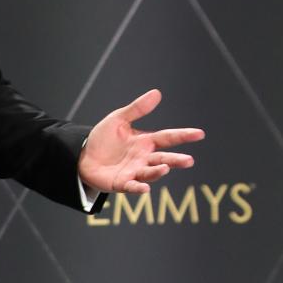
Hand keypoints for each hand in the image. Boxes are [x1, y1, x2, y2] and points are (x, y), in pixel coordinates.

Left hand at [78, 88, 204, 195]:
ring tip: (165, 168)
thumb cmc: (104, 138)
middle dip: (176, 160)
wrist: (83, 155)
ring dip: (158, 172)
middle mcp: (143, 158)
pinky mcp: (121, 183)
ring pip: (150, 173)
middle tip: (189, 160)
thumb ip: (137, 109)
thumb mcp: (118, 119)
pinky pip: (132, 186)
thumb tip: (157, 93)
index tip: (200, 134)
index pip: (168, 137)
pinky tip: (146, 188)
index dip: (184, 135)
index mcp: (145, 141)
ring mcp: (134, 172)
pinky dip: (139, 188)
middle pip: (163, 159)